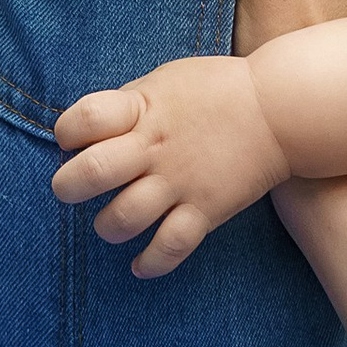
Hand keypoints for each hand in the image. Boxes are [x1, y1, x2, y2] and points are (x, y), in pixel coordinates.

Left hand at [51, 56, 288, 277]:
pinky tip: (139, 265)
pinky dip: (150, 263)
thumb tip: (89, 131)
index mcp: (142, 109)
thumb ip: (128, 104)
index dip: (66, 133)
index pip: (83, 120)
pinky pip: (170, 248)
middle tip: (72, 188)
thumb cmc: (217, 90)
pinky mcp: (206, 209)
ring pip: (123, 219)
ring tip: (111, 223)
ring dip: (106, 226)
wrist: (280, 109)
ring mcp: (180, 181)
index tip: (71, 140)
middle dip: (68, 186)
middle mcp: (156, 148)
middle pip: (92, 172)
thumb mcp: (165, 81)